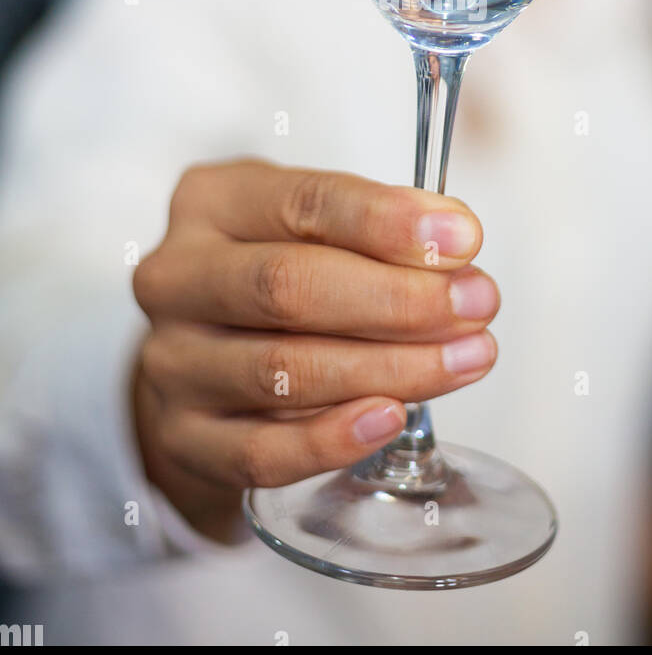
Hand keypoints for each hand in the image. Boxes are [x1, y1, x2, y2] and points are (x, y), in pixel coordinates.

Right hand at [131, 160, 496, 541]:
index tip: (464, 238)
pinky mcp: (183, 439)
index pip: (304, 202)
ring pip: (282, 370)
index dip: (388, 222)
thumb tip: (454, 242)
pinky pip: (260, 452)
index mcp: (211, 202)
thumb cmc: (279, 272)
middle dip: (398, 299)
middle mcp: (176, 277)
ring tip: (465, 358)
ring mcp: (172, 362)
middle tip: (477, 304)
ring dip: (390, 367)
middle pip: (287, 286)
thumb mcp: (316, 223)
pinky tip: (391, 417)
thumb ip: (378, 226)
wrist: (208, 356)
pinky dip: (330, 440)